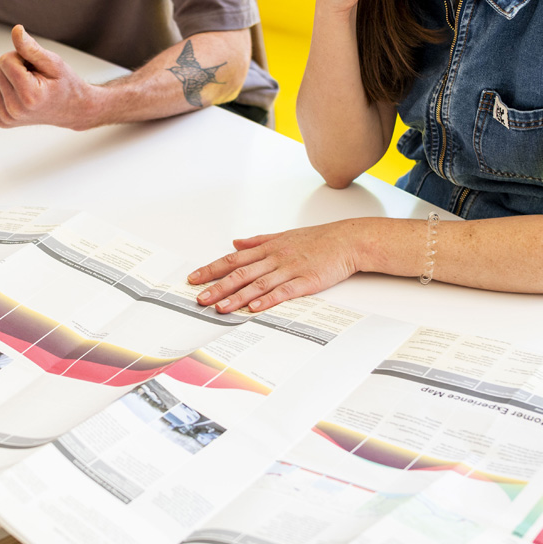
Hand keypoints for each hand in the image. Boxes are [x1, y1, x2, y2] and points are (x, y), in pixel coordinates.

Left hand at [0, 25, 99, 129]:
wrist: (71, 110)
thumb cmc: (64, 84)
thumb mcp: (53, 62)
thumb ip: (31, 48)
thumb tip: (16, 30)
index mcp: (29, 96)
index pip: (5, 60)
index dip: (20, 56)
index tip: (34, 67)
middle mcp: (15, 110)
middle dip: (13, 65)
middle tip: (32, 76)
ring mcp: (7, 118)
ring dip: (8, 76)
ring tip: (27, 84)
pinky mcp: (2, 120)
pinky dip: (4, 87)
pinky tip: (20, 94)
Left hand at [188, 223, 362, 313]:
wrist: (347, 240)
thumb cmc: (317, 239)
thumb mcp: (283, 235)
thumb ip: (258, 240)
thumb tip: (235, 241)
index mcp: (268, 248)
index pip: (233, 259)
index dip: (212, 269)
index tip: (194, 279)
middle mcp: (275, 258)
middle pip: (241, 273)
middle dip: (218, 287)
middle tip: (200, 298)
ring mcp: (290, 269)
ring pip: (258, 284)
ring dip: (237, 296)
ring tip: (220, 308)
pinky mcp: (306, 281)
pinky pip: (283, 291)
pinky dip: (268, 300)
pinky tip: (254, 308)